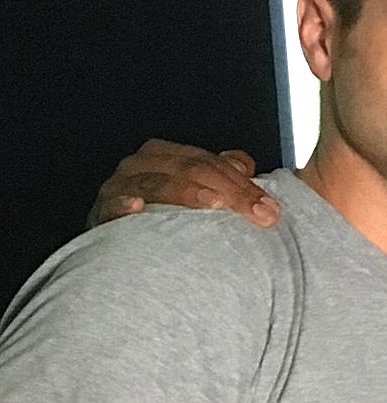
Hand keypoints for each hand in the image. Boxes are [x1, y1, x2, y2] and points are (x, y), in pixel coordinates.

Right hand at [91, 140, 276, 227]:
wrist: (120, 247)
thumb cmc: (163, 217)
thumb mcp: (195, 192)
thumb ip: (222, 176)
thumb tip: (244, 164)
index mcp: (164, 155)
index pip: (210, 162)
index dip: (243, 183)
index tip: (270, 208)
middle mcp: (140, 166)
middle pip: (190, 169)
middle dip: (230, 191)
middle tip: (258, 214)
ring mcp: (118, 188)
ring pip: (156, 183)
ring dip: (187, 193)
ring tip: (215, 205)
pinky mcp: (100, 214)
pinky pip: (110, 207)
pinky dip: (122, 205)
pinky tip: (137, 209)